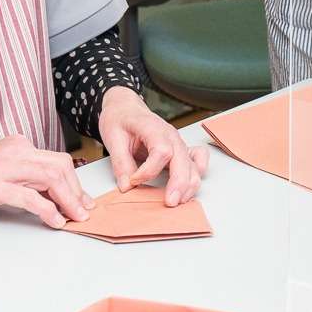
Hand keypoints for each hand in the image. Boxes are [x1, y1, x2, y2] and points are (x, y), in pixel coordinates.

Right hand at [0, 135, 92, 228]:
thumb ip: (24, 174)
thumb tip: (53, 192)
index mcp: (17, 145)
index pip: (57, 160)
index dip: (75, 182)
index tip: (82, 200)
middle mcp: (13, 151)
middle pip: (59, 167)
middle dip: (76, 192)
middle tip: (83, 212)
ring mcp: (3, 167)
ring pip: (50, 179)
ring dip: (67, 201)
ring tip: (74, 218)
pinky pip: (30, 198)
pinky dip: (47, 210)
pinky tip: (54, 221)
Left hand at [99, 87, 209, 205]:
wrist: (125, 109)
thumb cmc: (120, 120)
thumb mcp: (112, 138)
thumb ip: (120, 163)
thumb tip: (126, 186)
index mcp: (153, 128)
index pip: (161, 151)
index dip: (148, 171)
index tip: (133, 181)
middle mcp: (171, 136)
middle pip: (182, 159)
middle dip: (178, 183)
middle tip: (169, 202)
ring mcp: (178, 143)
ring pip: (193, 164)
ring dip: (189, 184)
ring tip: (178, 201)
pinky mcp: (180, 150)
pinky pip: (198, 159)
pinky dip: (198, 173)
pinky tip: (190, 186)